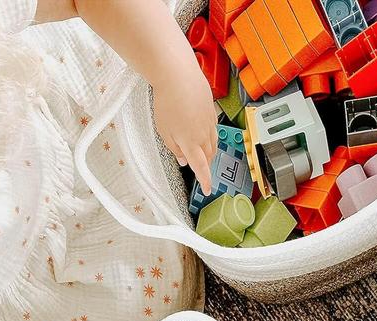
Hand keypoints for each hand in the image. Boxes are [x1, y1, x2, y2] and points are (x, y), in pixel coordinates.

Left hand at [154, 65, 218, 195]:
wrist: (178, 75)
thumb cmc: (167, 101)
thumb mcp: (164, 130)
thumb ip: (174, 148)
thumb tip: (184, 160)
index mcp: (191, 143)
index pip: (201, 168)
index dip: (205, 181)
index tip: (207, 189)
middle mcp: (204, 135)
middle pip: (209, 157)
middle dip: (206, 165)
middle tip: (201, 169)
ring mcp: (210, 123)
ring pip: (213, 144)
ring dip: (209, 151)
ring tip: (202, 153)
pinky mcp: (211, 111)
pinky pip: (213, 129)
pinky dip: (209, 136)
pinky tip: (202, 132)